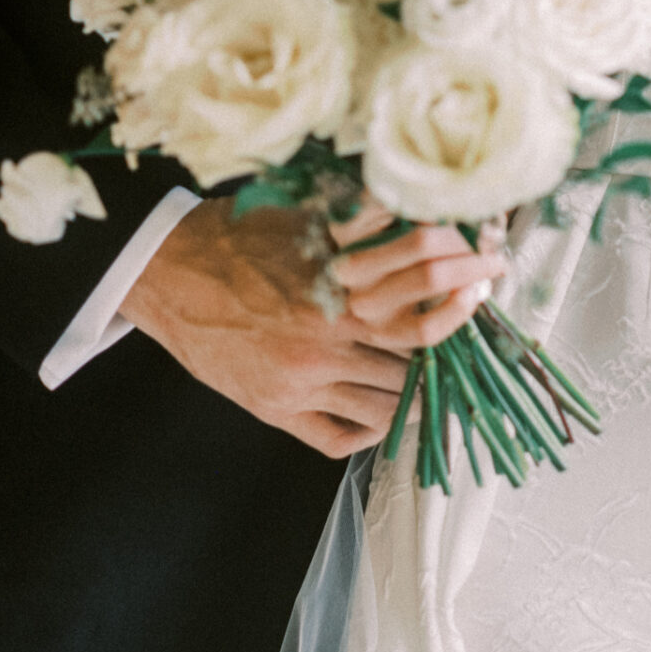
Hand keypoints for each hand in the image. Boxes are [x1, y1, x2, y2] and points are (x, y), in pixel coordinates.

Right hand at [122, 198, 507, 459]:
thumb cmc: (240, 238)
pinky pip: (340, 440)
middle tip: (460, 343)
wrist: (169, 275)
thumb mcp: (308, 218)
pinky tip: (380, 410)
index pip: (423, 314)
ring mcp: (299, 386)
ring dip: (408, 391)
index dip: (461, 305)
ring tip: (421, 372)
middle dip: (443, 356)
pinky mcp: (276, 412)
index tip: (482, 292)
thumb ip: (367, 220)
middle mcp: (321, 345)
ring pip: (384, 407)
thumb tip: (426, 210)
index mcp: (335, 294)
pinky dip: (370, 430)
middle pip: (410, 369)